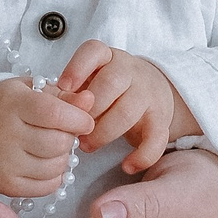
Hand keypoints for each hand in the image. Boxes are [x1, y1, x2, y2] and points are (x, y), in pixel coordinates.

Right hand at [0, 75, 93, 198]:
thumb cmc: (10, 107)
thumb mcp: (33, 91)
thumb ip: (64, 95)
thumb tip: (90, 101)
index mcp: (11, 103)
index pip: (54, 114)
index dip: (78, 119)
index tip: (85, 121)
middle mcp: (3, 133)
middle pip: (58, 143)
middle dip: (69, 138)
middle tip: (63, 133)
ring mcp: (3, 163)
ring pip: (56, 166)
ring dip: (63, 157)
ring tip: (52, 146)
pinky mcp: (5, 185)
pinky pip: (48, 187)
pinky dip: (54, 176)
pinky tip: (44, 162)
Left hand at [54, 39, 196, 173]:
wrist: (153, 91)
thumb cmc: (108, 89)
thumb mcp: (90, 80)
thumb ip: (74, 91)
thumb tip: (56, 110)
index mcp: (108, 58)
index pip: (94, 51)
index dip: (77, 67)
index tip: (63, 86)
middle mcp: (130, 71)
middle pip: (110, 83)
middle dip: (88, 109)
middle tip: (72, 129)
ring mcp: (148, 94)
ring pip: (128, 112)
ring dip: (104, 133)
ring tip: (87, 146)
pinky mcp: (161, 119)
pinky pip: (156, 138)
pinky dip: (142, 155)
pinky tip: (127, 166)